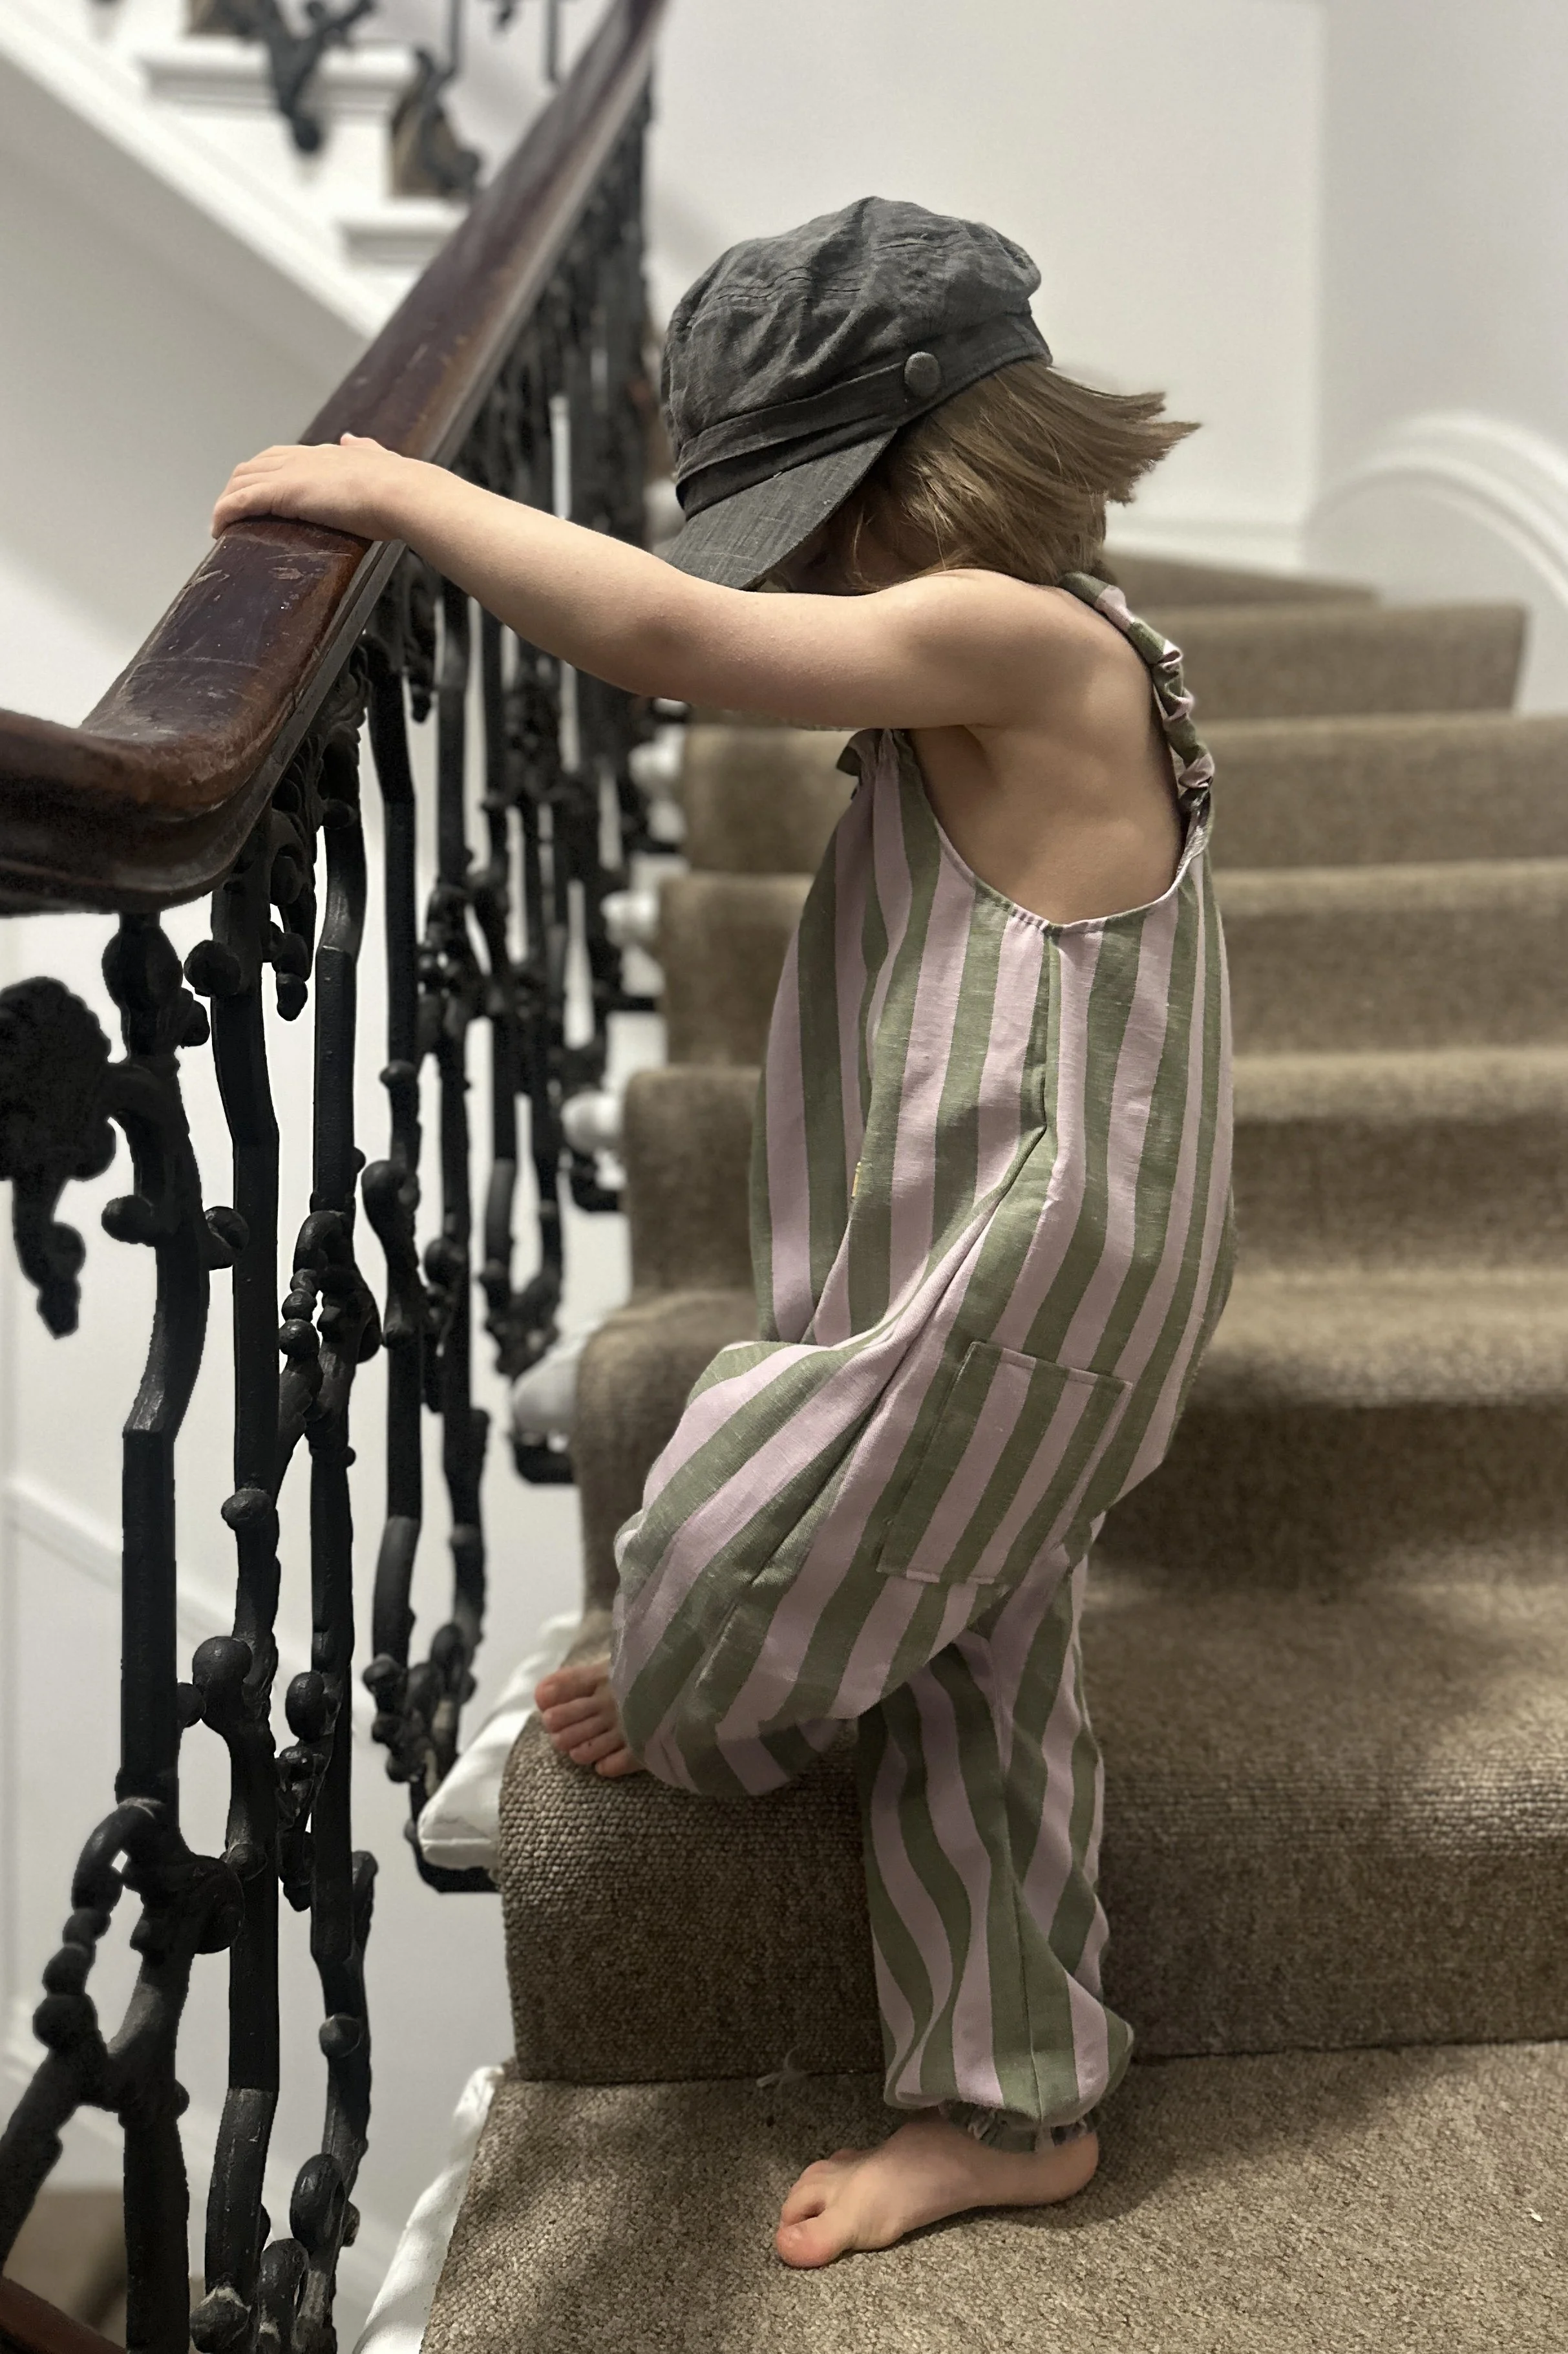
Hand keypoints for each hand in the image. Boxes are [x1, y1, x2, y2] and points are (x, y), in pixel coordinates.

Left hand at [210, 433, 411, 540]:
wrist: (398, 491)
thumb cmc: (397, 485)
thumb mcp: (380, 460)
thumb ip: (365, 450)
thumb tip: (353, 439)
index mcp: (324, 453)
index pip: (282, 457)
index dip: (266, 472)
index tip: (260, 490)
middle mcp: (301, 458)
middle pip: (254, 466)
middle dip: (239, 486)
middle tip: (233, 511)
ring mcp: (288, 474)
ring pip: (241, 481)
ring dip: (227, 501)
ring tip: (222, 524)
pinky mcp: (280, 493)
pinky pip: (239, 501)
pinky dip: (224, 513)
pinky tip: (218, 529)